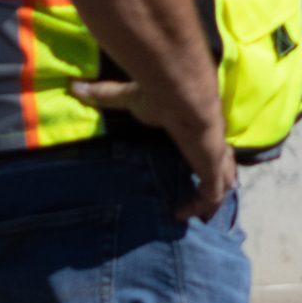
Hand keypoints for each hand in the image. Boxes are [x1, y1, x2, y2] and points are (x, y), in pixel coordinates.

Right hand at [68, 78, 236, 222]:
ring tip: (197, 215)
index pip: (208, 147)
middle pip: (225, 169)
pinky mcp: (212, 172)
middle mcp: (212, 146)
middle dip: (217, 183)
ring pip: (225, 185)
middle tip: (201, 199)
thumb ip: (107, 94)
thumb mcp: (130, 97)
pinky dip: (197, 206)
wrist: (184, 100)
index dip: (204, 159)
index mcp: (198, 131)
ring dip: (213, 200)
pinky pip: (210, 196)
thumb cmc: (162, 96)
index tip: (192, 170)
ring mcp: (216, 161)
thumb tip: (76, 86)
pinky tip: (180, 214)